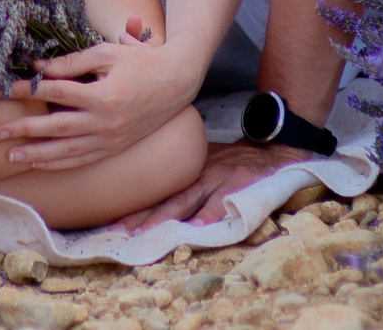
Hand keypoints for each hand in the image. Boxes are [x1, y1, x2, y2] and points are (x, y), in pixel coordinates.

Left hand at [0, 21, 201, 170]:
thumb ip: (72, 63)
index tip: (4, 89)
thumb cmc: (140, 61)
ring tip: (11, 156)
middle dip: (24, 130)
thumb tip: (39, 68)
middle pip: (56, 127)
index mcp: (103, 95)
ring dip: (36, 154)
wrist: (177, 82)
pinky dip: (59, 163)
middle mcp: (105, 122)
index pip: (56, 92)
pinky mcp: (114, 147)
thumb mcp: (107, 53)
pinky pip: (82, 159)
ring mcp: (110, 139)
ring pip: (66, 151)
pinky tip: (39, 163)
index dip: (28, 90)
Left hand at [109, 140, 311, 231]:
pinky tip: (198, 229)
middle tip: (120, 232)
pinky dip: (210, 214)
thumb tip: (151, 188)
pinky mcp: (238, 181)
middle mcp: (198, 174)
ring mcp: (217, 177)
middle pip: (165, 198)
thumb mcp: (204, 162)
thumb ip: (183, 174)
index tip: (112, 223)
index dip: (135, 207)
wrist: (270, 149)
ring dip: (165, 219)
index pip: (157, 191)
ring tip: (148, 234)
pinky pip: (222, 200)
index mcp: (187, 173)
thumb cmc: (233, 160)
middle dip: (141, 217)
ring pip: (187, 200)